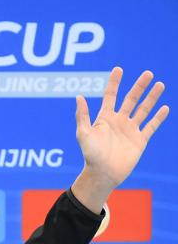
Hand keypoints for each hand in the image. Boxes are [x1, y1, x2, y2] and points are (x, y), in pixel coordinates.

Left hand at [71, 67, 167, 212]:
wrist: (103, 175)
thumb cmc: (91, 156)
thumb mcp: (84, 134)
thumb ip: (82, 116)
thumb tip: (79, 96)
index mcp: (105, 118)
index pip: (111, 96)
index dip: (114, 82)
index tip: (119, 69)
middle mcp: (119, 122)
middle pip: (131, 99)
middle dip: (139, 86)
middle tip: (148, 73)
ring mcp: (130, 130)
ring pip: (144, 110)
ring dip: (152, 97)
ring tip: (160, 84)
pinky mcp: (140, 141)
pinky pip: (151, 126)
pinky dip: (158, 117)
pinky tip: (165, 107)